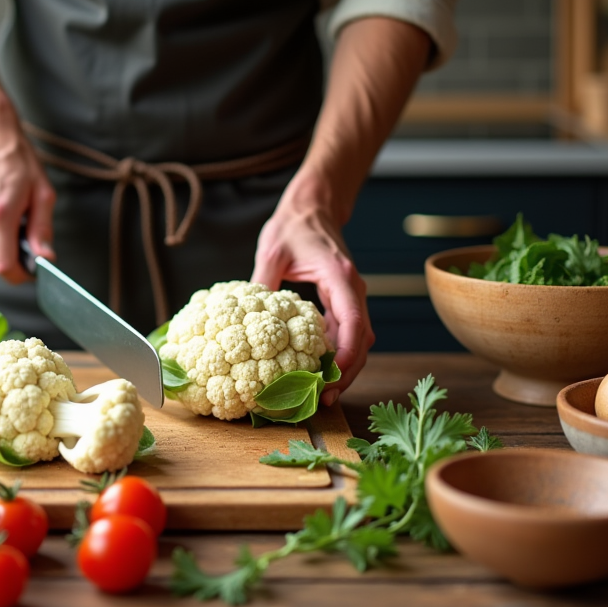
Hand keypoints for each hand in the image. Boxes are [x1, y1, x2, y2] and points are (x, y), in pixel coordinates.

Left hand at [251, 198, 373, 403]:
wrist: (313, 207)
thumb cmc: (293, 225)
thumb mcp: (272, 251)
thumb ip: (263, 282)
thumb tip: (245, 319)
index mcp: (340, 276)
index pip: (353, 321)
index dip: (346, 353)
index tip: (331, 377)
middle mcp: (353, 289)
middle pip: (361, 340)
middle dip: (347, 372)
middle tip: (323, 398)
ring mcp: (351, 296)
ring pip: (358, 341)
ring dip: (345, 368)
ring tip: (321, 394)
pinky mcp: (343, 301)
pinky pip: (347, 333)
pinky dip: (338, 355)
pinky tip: (318, 372)